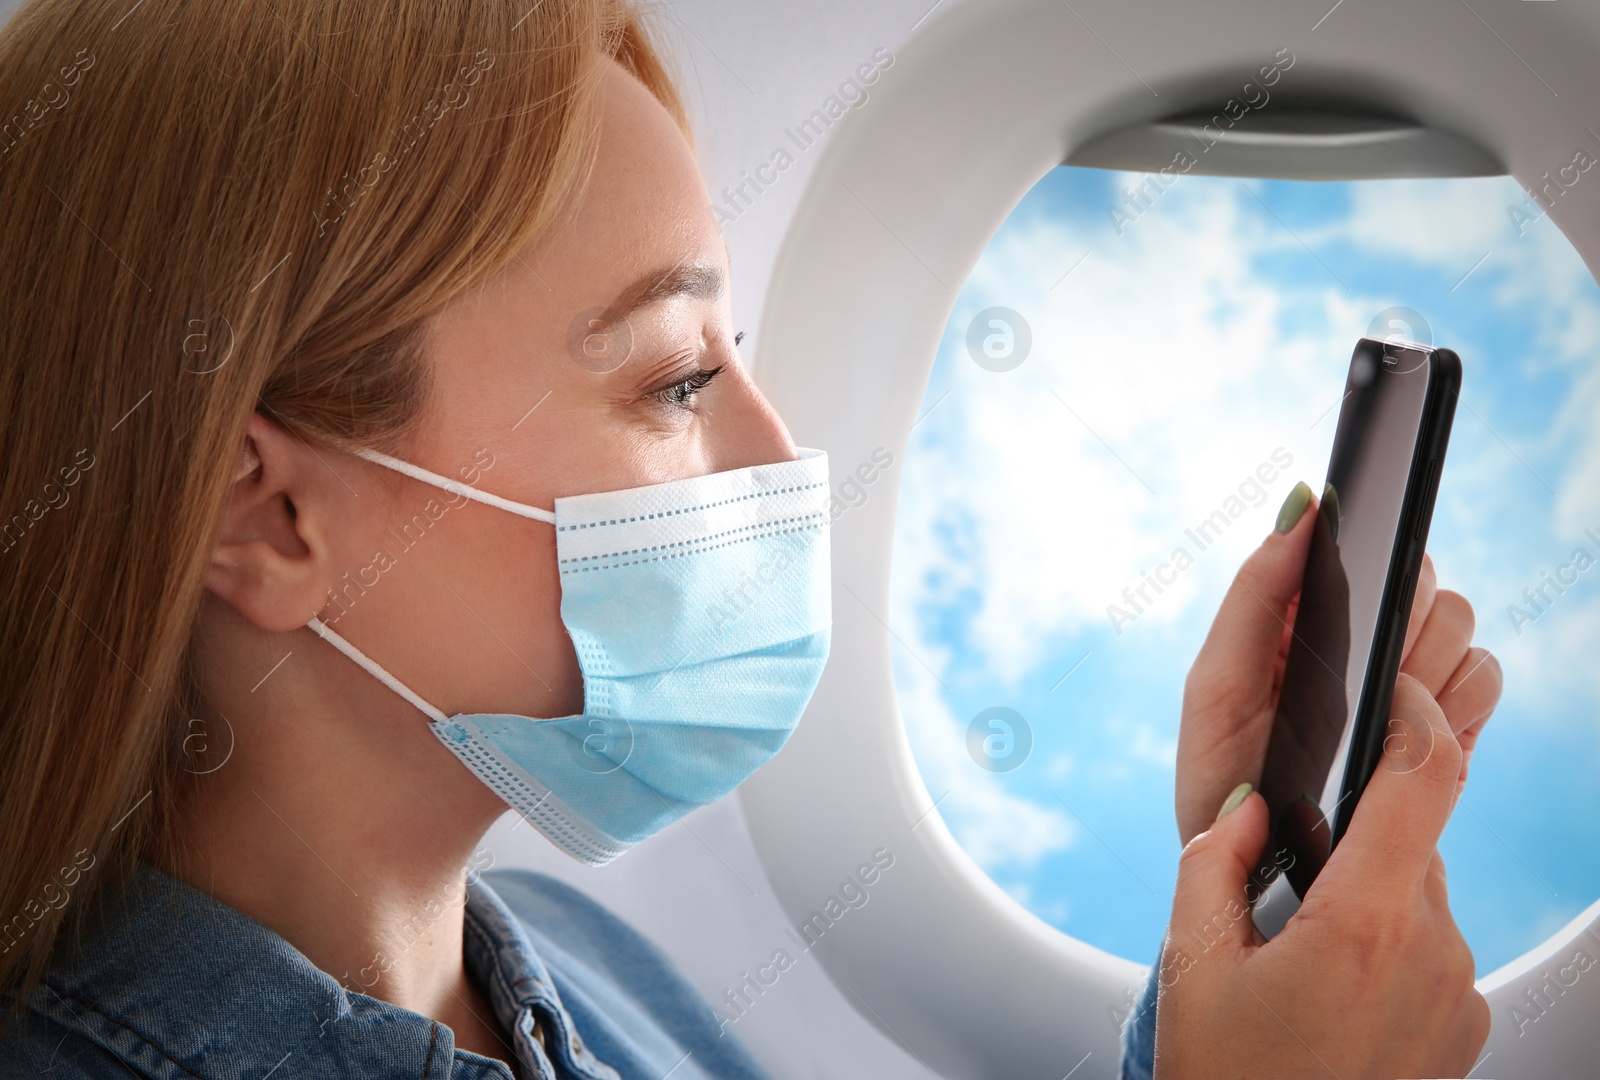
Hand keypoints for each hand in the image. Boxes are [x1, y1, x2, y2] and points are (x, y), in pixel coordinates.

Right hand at [1153, 675, 1489, 1077]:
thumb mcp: (1193, 962)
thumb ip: (1216, 860)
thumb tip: (1250, 805)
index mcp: (1365, 922)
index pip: (1423, 778)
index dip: (1413, 713)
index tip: (1390, 683)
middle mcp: (1433, 953)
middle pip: (1411, 839)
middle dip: (1352, 832)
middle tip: (1283, 874)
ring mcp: (1457, 996)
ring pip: (1418, 895)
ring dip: (1366, 894)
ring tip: (1294, 957)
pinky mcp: (1464, 1029)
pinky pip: (1429, 949)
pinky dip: (1384, 944)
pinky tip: (1328, 993)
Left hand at [1174, 485, 1501, 846]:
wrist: (1262, 876)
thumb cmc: (1225, 778)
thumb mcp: (1217, 686)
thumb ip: (1254, 596)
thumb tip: (1300, 507)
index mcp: (1307, 618)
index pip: (1367, 548)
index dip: (1375, 554)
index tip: (1363, 590)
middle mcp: (1365, 641)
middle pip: (1423, 581)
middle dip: (1394, 623)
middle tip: (1358, 676)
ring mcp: (1410, 682)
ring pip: (1459, 628)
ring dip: (1420, 668)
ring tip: (1371, 720)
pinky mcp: (1447, 726)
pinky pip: (1483, 681)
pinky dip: (1454, 705)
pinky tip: (1406, 739)